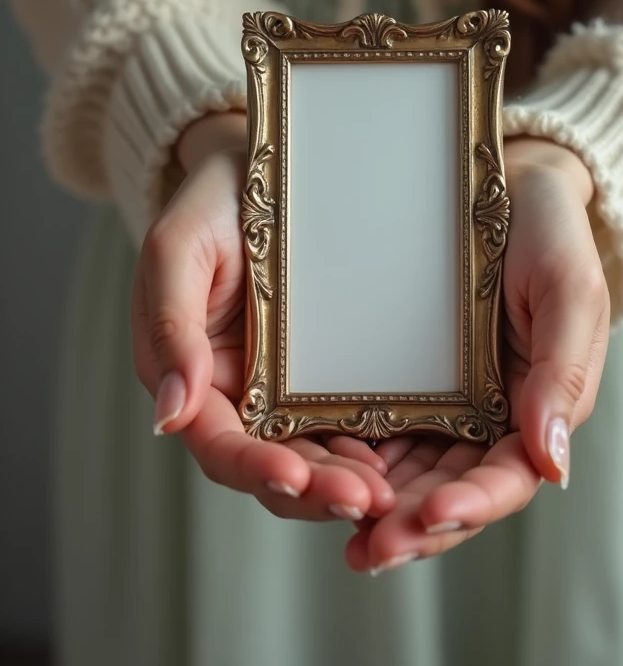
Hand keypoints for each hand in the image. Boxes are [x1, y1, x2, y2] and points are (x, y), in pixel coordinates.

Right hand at [132, 112, 394, 522]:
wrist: (270, 164)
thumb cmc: (214, 203)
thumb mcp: (179, 248)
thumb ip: (170, 326)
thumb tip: (169, 414)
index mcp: (201, 380)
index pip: (220, 445)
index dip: (252, 468)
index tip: (293, 477)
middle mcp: (248, 399)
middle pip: (278, 466)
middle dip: (317, 491)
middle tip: (365, 500)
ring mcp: (297, 390)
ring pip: (322, 456)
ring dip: (352, 481)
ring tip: (392, 494)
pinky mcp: (342, 374)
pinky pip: (360, 420)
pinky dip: (381, 445)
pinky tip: (410, 455)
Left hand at [344, 138, 609, 572]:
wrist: (499, 180)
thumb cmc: (546, 233)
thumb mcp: (568, 292)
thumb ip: (563, 374)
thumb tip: (551, 466)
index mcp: (529, 409)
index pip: (504, 478)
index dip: (472, 505)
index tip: (432, 514)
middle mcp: (479, 417)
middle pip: (444, 490)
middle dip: (410, 526)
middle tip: (370, 547)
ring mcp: (432, 400)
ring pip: (401, 470)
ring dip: (371, 505)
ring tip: (332, 521)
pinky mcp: (389, 376)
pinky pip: (366, 424)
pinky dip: (343, 452)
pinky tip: (312, 467)